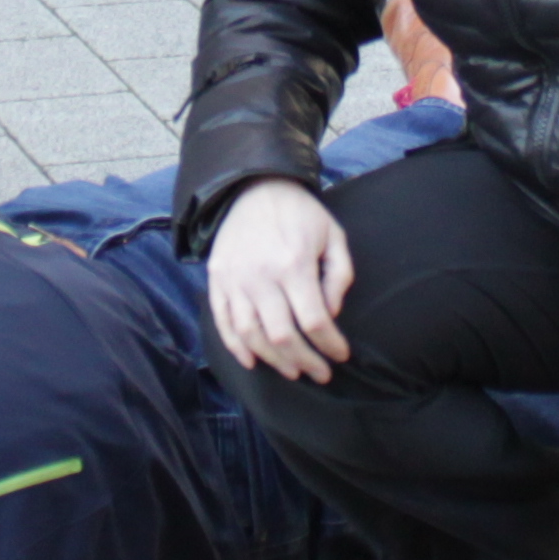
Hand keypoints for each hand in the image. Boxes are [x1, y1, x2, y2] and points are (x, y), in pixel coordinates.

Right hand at [203, 178, 352, 383]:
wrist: (254, 186)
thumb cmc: (300, 213)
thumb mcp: (333, 236)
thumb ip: (339, 276)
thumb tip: (331, 315)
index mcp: (293, 264)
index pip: (314, 321)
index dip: (330, 345)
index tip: (341, 355)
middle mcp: (261, 276)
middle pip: (282, 337)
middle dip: (305, 362)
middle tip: (320, 373)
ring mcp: (234, 280)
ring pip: (251, 336)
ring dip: (274, 361)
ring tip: (293, 371)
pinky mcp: (217, 280)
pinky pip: (223, 322)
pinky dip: (236, 347)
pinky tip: (253, 361)